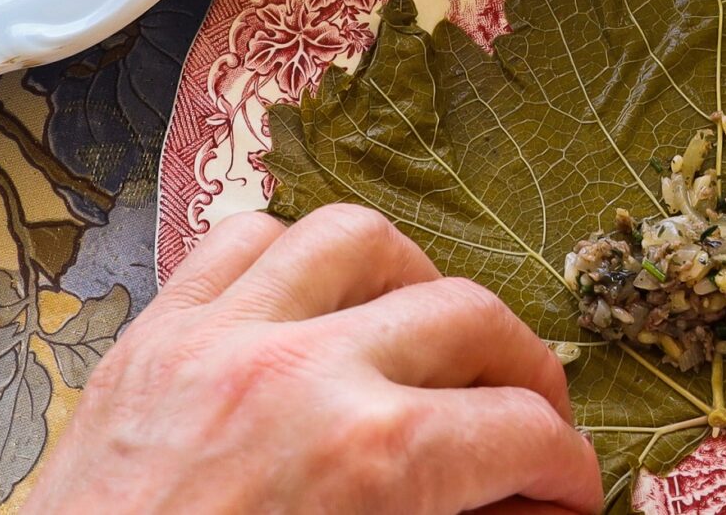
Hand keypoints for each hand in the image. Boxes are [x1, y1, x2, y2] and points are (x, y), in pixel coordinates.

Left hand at [23, 203, 600, 514]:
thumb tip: (530, 511)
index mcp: (371, 461)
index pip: (523, 433)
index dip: (569, 470)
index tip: (571, 493)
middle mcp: (305, 375)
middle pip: (467, 318)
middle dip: (522, 371)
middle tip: (527, 418)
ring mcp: (222, 339)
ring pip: (357, 239)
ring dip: (412, 280)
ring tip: (426, 333)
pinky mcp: (154, 336)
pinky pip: (239, 241)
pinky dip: (290, 256)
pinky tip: (311, 304)